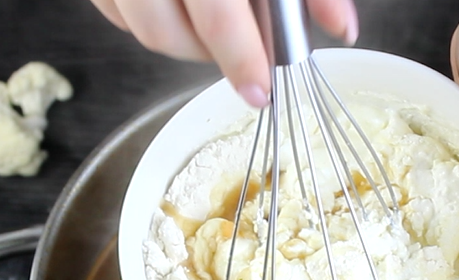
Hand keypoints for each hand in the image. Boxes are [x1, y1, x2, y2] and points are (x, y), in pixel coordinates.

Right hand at [89, 0, 357, 106]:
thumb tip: (341, 29)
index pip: (217, 14)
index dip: (240, 59)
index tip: (260, 91)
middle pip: (166, 33)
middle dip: (211, 55)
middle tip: (244, 52)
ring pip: (142, 28)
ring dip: (184, 41)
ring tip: (217, 21)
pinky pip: (117, 11)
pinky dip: (153, 19)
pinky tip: (183, 4)